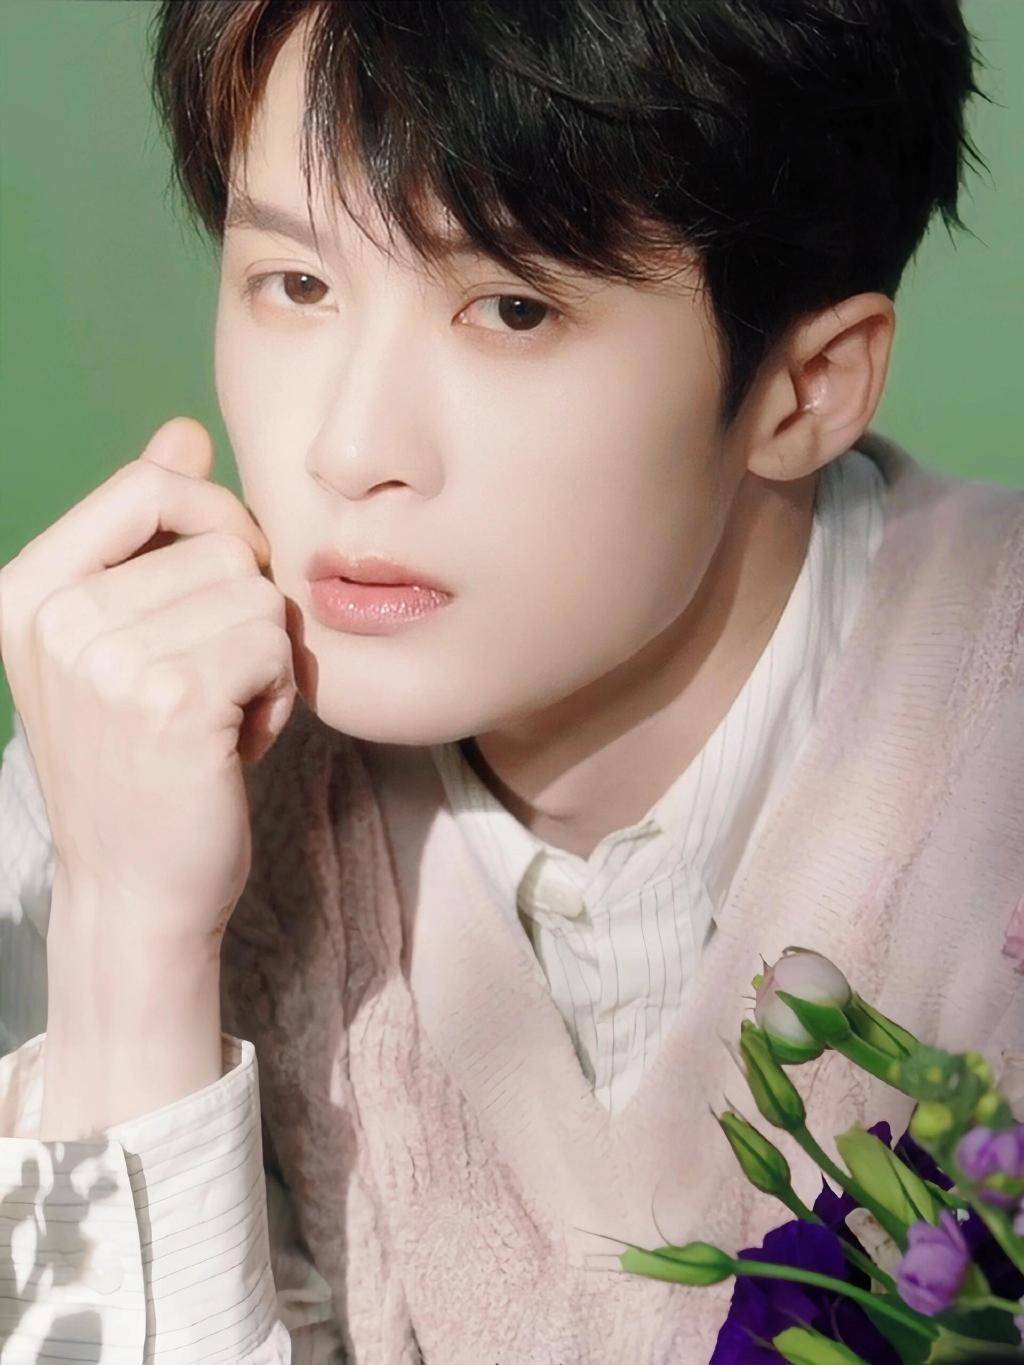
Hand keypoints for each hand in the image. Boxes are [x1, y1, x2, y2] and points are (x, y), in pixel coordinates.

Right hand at [0, 416, 296, 953]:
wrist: (134, 891)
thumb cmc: (139, 766)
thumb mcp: (118, 643)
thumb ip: (144, 537)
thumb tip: (183, 431)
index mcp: (26, 593)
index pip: (145, 486)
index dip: (215, 514)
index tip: (233, 570)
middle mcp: (55, 618)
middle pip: (220, 544)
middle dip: (244, 611)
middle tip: (215, 681)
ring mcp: (106, 658)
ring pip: (257, 594)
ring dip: (264, 656)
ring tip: (224, 715)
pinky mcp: (170, 699)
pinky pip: (274, 642)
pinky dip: (279, 692)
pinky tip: (242, 740)